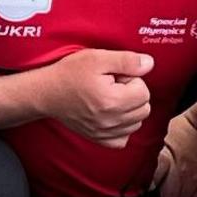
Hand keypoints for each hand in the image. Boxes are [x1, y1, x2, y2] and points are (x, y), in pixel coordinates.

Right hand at [32, 47, 154, 145]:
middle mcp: (110, 121)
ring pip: (136, 123)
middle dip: (133, 94)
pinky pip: (123, 138)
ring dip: (129, 109)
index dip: (132, 79)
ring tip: (110, 97)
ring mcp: (103, 132)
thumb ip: (127, 61)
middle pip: (144, 108)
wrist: (47, 92)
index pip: (144, 92)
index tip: (116, 76)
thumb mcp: (97, 58)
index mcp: (112, 100)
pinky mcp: (98, 138)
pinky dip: (122, 127)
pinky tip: (112, 114)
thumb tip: (149, 64)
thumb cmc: (69, 74)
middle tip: (113, 85)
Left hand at [151, 107, 196, 196]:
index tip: (148, 186)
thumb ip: (157, 150)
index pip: (152, 183)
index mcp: (165, 160)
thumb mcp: (164, 135)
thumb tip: (146, 155)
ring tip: (176, 196)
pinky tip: (188, 196)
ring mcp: (193, 180)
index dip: (149, 186)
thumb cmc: (188, 125)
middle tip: (164, 192)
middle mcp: (178, 173)